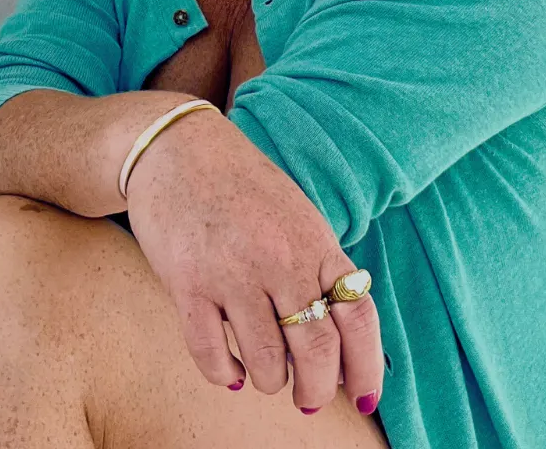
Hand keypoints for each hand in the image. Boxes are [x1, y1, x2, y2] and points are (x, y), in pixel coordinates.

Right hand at [124, 108, 383, 414]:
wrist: (177, 147)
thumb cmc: (240, 184)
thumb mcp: (294, 216)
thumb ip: (316, 268)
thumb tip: (334, 345)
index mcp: (314, 241)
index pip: (359, 317)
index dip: (367, 368)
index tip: (362, 397)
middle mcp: (280, 258)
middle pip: (317, 352)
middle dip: (316, 390)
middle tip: (307, 398)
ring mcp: (233, 272)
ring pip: (266, 364)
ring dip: (269, 381)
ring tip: (263, 373)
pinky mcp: (188, 283)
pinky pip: (211, 355)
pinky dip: (224, 373)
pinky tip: (228, 368)